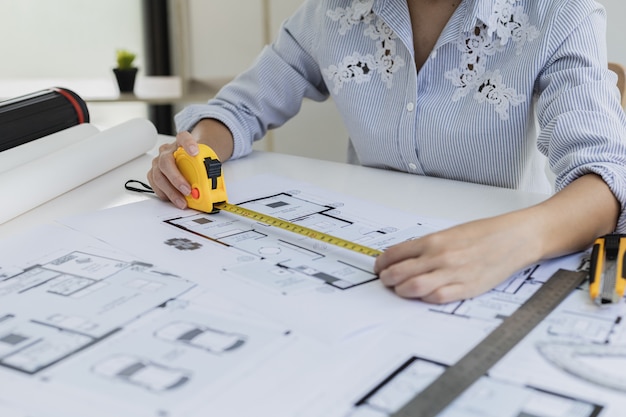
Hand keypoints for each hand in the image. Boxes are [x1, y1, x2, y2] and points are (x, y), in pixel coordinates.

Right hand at [147, 119, 234, 208]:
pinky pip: (155, 184)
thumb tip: (211, 183)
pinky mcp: (153, 173)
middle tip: (188, 190)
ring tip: (182, 201)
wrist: (189, 157)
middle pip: (166, 162)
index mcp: (181, 142)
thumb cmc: (196, 159)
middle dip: (176, 179)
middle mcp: (167, 151)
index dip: (188, 144)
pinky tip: (174, 199)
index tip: (195, 152)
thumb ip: (207, 167)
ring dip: (171, 191)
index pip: (183, 138)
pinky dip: (165, 194)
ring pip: (158, 176)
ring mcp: (158, 162)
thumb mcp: (204, 159)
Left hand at [374, 214, 538, 303]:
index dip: (382, 262)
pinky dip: (424, 298)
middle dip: (386, 278)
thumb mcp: (450, 233)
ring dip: (400, 290)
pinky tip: (422, 295)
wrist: (514, 238)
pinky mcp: (466, 288)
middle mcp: (439, 256)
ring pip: (413, 287)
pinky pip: (436, 298)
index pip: (395, 253)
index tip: (380, 266)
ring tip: (399, 289)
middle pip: (399, 272)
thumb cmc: (485, 234)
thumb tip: (405, 258)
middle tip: (385, 280)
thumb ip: (427, 246)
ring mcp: (452, 273)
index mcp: (434, 240)